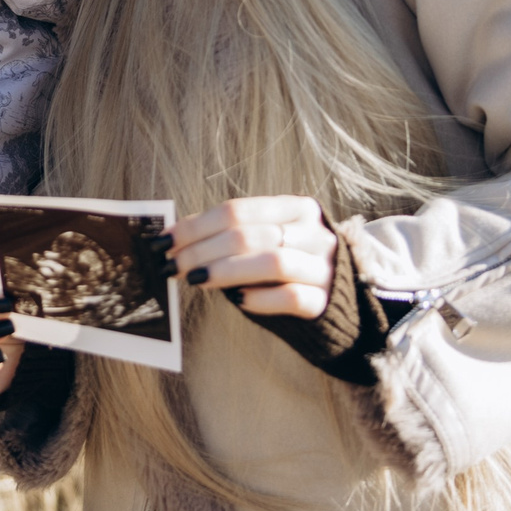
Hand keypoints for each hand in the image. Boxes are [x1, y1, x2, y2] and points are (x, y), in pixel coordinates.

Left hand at [165, 197, 333, 318]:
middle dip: (202, 250)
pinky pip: (291, 296)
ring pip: (271, 262)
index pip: (239, 210)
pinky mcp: (326, 301)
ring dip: (225, 270)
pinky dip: (260, 297)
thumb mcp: (269, 240)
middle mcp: (314, 234)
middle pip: (249, 235)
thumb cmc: (293, 268)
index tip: (166, 241)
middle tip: (172, 265)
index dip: (197, 225)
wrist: (344, 302)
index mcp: (297, 209)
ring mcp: (324, 267)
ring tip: (195, 280)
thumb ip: (234, 236)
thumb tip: (177, 239)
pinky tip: (237, 299)